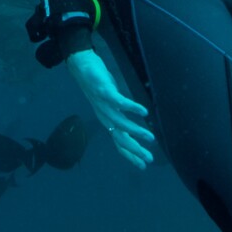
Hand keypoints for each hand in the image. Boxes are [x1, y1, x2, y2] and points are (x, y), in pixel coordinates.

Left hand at [66, 48, 154, 169]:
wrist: (81, 66)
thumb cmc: (100, 85)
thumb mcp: (111, 104)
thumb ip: (121, 115)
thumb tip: (133, 124)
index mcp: (107, 121)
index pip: (119, 142)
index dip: (130, 155)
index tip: (143, 165)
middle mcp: (105, 116)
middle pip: (120, 137)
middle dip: (135, 149)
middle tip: (149, 158)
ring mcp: (103, 105)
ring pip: (120, 122)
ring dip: (135, 131)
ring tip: (150, 137)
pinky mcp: (104, 91)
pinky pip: (119, 102)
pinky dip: (131, 108)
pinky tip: (144, 112)